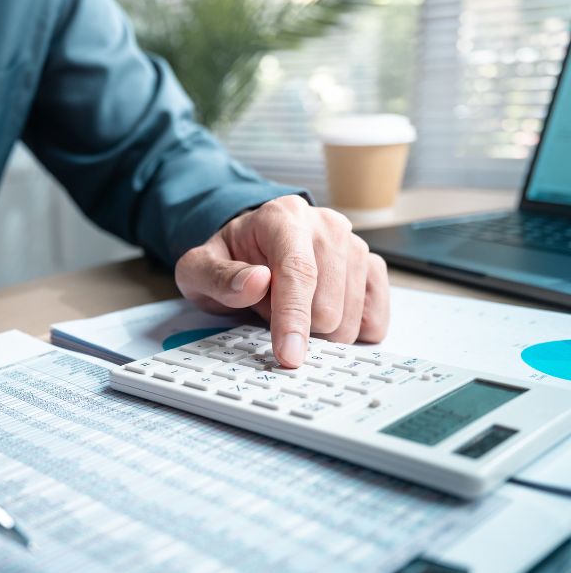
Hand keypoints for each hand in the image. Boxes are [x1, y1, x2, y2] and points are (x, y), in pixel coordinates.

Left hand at [174, 195, 389, 366]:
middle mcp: (326, 225)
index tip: (289, 354)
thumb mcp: (199, 269)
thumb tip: (255, 282)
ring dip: (317, 330)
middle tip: (269, 309)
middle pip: (327, 305)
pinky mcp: (371, 267)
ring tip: (292, 307)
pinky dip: (348, 330)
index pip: (298, 273)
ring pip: (351, 318)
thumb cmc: (227, 261)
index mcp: (282, 218)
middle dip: (296, 325)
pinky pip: (374, 317)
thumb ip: (218, 277)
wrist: (250, 247)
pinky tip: (322, 319)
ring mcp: (354, 245)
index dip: (293, 318)